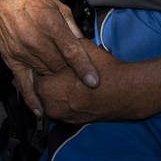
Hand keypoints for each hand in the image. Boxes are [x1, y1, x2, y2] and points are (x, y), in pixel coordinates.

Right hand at [0, 0, 99, 114]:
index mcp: (50, 24)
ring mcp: (22, 52)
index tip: (94, 81)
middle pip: (60, 67)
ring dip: (57, 84)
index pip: (72, 52)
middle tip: (83, 85)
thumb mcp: (58, 6)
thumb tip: (83, 45)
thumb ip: (72, 28)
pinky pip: (22, 83)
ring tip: (68, 94)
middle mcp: (36, 40)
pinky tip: (40, 110)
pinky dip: (31, 98)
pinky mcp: (11, 59)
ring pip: (45, 75)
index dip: (84, 68)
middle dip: (73, 76)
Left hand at [34, 48, 148, 123]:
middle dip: (51, 80)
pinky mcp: (73, 122)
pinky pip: (65, 109)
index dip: (44, 65)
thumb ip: (63, 46)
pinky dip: (69, 101)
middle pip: (42, 89)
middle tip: (64, 70)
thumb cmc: (103, 73)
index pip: (34, 74)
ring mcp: (62, 117)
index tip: (53, 61)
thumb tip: (57, 38)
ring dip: (59, 92)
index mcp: (45, 88)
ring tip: (74, 81)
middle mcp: (49, 106)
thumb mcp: (80, 49)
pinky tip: (80, 91)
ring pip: (53, 100)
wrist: (126, 92)